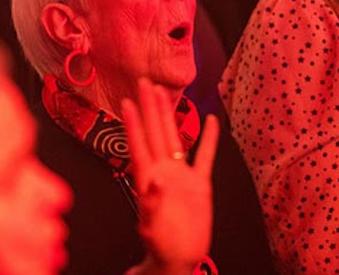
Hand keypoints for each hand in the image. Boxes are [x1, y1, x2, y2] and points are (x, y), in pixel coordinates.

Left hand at [122, 79, 218, 274]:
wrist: (179, 259)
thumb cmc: (160, 247)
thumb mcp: (152, 230)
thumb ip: (151, 207)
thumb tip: (153, 185)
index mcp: (149, 180)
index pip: (139, 145)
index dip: (133, 124)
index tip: (127, 102)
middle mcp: (163, 172)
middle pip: (155, 132)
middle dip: (149, 107)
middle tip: (144, 82)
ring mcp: (181, 176)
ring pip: (175, 138)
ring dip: (170, 115)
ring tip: (164, 92)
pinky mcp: (199, 185)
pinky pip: (205, 157)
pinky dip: (209, 139)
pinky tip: (212, 120)